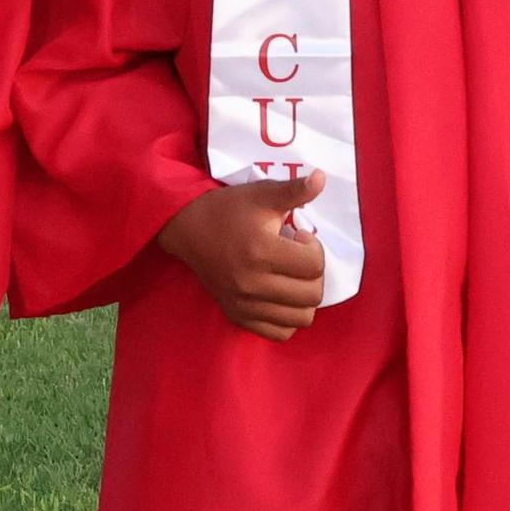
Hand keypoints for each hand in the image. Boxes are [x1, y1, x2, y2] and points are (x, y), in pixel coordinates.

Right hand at [156, 170, 327, 341]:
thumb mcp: (261, 193)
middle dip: (313, 272)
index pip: (314, 265)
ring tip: (291, 276)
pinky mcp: (237, 316)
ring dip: (305, 296)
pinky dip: (288, 317)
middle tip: (298, 256)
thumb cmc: (227, 208)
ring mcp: (244, 304)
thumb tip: (322, 178)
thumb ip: (294, 190)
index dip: (315, 248)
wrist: (186, 228)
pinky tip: (281, 294)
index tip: (299, 236)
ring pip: (301, 318)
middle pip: (312, 294)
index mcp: (261, 250)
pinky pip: (280, 332)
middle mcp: (253, 283)